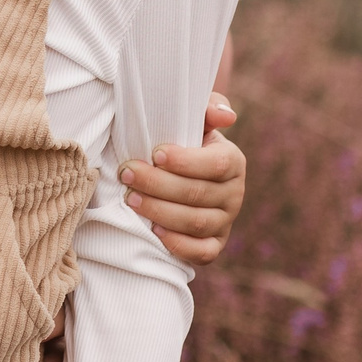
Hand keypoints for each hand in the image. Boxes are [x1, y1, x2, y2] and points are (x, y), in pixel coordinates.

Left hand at [120, 87, 246, 265]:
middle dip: (157, 184)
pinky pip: (202, 253)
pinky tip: (153, 230)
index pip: (215, 164)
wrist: (181, 173)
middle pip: (198, 194)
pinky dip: (178, 244)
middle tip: (126, 174)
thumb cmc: (184, 141)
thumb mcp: (195, 119)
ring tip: (130, 198)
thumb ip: (208, 108)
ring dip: (159, 211)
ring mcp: (225, 222)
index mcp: (232, 162)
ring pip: (196, 223)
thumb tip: (226, 116)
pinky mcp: (214, 245)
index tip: (155, 153)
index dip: (185, 161)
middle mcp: (234, 194)